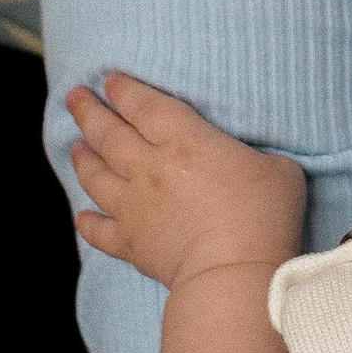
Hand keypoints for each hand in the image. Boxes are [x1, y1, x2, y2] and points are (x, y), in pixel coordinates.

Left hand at [68, 71, 306, 291]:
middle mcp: (150, 168)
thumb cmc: (263, 215)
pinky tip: (81, 216)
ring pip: (96, 176)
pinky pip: (99, 231)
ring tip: (75, 147)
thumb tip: (253, 160)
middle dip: (88, 111)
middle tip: (74, 96)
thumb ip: (256, 156)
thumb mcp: (277, 169)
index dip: (124, 90)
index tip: (108, 80)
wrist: (233, 273)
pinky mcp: (131, 244)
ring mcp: (135, 207)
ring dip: (82, 159)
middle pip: (109, 133)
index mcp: (185, 141)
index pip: (144, 106)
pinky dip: (87, 222)